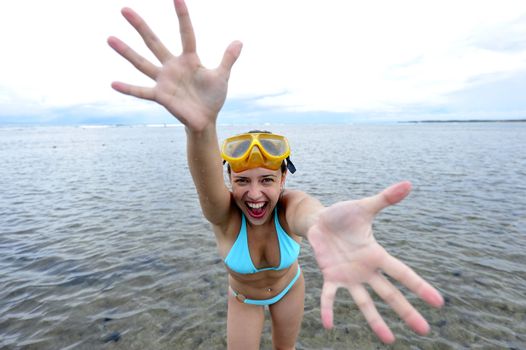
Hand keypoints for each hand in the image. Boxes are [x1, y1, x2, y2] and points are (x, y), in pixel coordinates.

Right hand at [107, 0, 241, 130]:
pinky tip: (113, 83)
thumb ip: (228, 59)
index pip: (186, 33)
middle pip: (154, 42)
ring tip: (110, 38)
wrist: (206, 120)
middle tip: (124, 9)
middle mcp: (172, 66)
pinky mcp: (160, 96)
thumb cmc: (213, 97)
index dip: (182, 16)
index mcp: (189, 59)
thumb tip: (239, 41)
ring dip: (126, 52)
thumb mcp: (222, 76)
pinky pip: (141, 92)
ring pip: (142, 63)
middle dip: (140, 26)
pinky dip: (128, 88)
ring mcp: (164, 80)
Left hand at [307, 181, 443, 343]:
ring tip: (388, 339)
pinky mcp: (331, 277)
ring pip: (364, 301)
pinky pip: (329, 296)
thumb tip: (408, 183)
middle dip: (406, 311)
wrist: (319, 221)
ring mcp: (348, 276)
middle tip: (424, 330)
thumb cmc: (344, 215)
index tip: (439, 302)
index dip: (420, 286)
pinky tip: (329, 325)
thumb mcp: (364, 207)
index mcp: (376, 254)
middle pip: (389, 294)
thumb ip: (385, 199)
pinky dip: (328, 309)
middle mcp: (366, 270)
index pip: (402, 273)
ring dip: (375, 320)